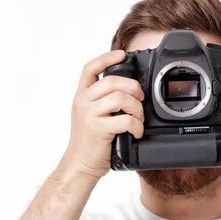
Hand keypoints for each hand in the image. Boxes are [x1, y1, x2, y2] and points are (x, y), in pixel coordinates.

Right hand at [62, 50, 144, 178]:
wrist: (80, 165)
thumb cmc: (91, 144)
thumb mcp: (92, 117)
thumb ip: (103, 103)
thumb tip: (129, 94)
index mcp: (82, 97)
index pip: (90, 69)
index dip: (106, 58)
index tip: (122, 54)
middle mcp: (83, 102)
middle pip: (112, 81)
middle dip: (133, 88)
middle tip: (140, 100)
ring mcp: (89, 115)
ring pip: (120, 98)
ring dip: (136, 109)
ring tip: (139, 119)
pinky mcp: (98, 129)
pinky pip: (125, 120)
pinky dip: (136, 126)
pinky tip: (136, 132)